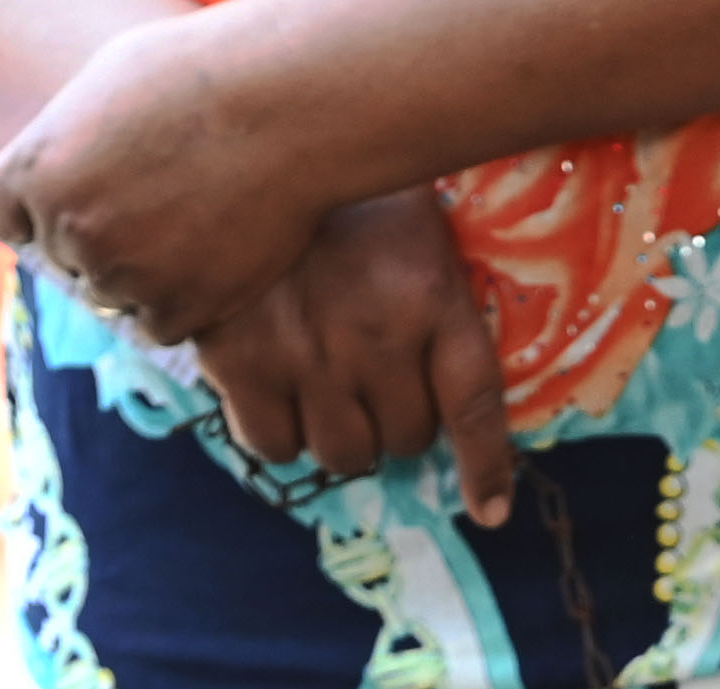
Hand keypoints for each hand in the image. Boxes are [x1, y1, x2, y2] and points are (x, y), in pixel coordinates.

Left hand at [0, 17, 316, 342]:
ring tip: (189, 229)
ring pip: (115, 296)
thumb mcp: (105, 86)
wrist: (279, 109)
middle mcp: (71, 230)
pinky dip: (181, 303)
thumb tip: (65, 175)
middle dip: (99, 242)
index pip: (7, 215)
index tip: (66, 210)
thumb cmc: (198, 77)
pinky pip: (161, 324)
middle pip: (68, 259)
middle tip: (150, 212)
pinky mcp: (176, 312)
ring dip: (141, 276)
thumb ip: (70, 143)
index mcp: (39, 169)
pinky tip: (210, 259)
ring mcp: (124, 276)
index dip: (35, 214)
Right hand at [196, 190, 511, 512]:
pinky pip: (277, 447)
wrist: (229, 145)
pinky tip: (274, 388)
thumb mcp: (407, 213)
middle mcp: (376, 333)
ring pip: (344, 454)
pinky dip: (280, 432)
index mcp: (429, 289)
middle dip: (394, 420)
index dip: (486, 465)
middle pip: (405, 439)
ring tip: (322, 381)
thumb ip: (436, 288)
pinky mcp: (244, 363)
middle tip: (370, 377)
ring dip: (340, 432)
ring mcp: (309, 354)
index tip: (490, 511)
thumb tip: (453, 383)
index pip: (473, 401)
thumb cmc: (334, 188)